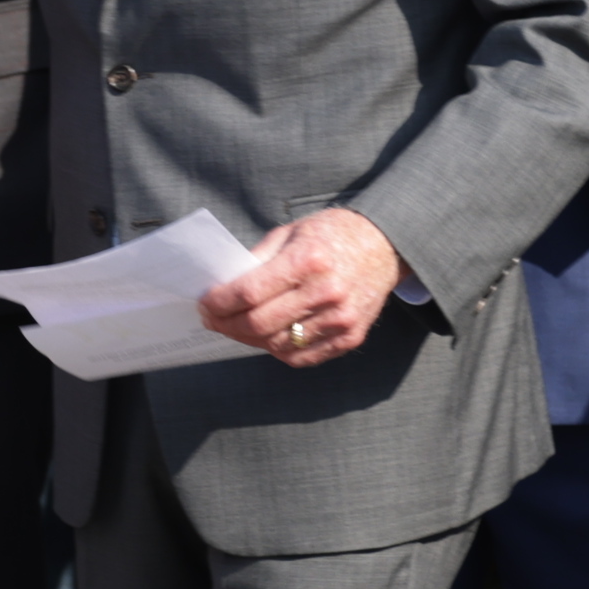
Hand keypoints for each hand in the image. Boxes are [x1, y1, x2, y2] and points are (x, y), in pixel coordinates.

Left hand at [201, 206, 406, 366]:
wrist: (384, 245)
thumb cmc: (331, 235)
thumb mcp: (290, 233)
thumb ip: (257, 261)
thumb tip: (222, 288)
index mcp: (309, 260)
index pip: (250, 292)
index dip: (219, 302)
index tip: (204, 303)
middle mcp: (327, 292)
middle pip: (259, 323)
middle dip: (226, 323)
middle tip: (211, 318)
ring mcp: (341, 319)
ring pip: (277, 344)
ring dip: (248, 338)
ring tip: (235, 327)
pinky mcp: (350, 337)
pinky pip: (302, 356)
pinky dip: (277, 349)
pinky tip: (264, 337)